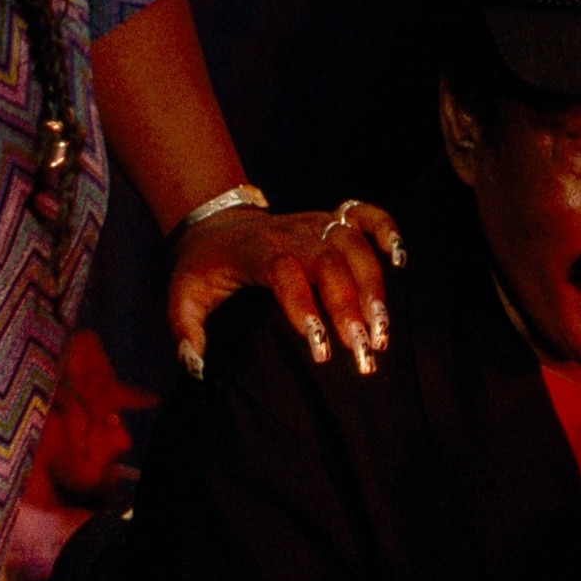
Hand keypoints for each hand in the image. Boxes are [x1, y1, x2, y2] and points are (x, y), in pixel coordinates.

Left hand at [168, 200, 404, 378]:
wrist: (215, 221)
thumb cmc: (203, 266)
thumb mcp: (181, 295)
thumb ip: (184, 330)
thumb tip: (198, 366)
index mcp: (255, 251)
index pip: (285, 274)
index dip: (304, 308)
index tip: (320, 349)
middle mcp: (290, 233)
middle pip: (329, 263)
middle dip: (351, 308)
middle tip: (364, 353)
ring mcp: (314, 222)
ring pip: (353, 246)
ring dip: (373, 287)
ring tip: (382, 332)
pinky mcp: (329, 218)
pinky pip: (365, 214)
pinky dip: (386, 230)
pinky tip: (399, 261)